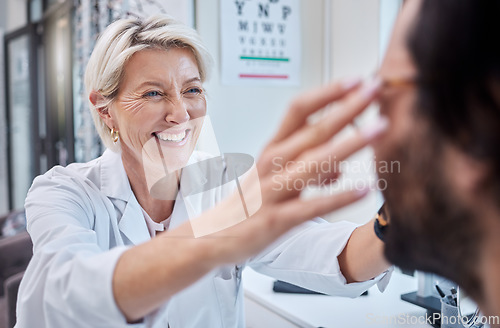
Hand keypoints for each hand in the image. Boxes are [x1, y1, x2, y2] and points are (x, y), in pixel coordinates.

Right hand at [186, 78, 386, 263]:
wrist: (212, 236)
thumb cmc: (247, 202)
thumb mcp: (274, 175)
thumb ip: (308, 164)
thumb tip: (340, 161)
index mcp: (273, 148)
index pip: (299, 110)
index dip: (328, 92)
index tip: (356, 79)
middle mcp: (272, 163)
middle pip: (312, 129)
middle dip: (348, 107)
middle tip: (375, 89)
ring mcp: (273, 190)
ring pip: (314, 162)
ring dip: (349, 143)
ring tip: (380, 129)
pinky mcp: (276, 219)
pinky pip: (311, 206)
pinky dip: (339, 196)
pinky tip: (365, 189)